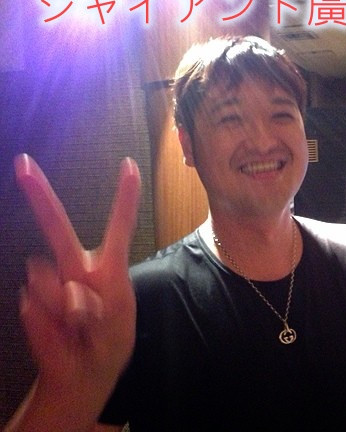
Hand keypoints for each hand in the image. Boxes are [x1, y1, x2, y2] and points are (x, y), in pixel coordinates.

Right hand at [14, 154, 139, 397]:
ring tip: (81, 331)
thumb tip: (62, 292)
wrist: (84, 375)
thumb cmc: (107, 341)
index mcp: (107, 267)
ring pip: (54, 284)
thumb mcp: (118, 323)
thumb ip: (96, 304)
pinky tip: (63, 338)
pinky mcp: (32, 305)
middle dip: (40, 196)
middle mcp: (76, 269)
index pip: (118, 226)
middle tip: (22, 164)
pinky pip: (38, 309)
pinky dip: (53, 329)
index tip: (129, 164)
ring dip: (73, 313)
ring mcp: (51, 286)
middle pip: (58, 229)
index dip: (124, 196)